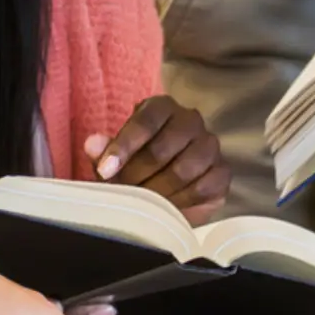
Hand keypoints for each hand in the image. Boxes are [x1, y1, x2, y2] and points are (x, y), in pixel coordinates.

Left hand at [85, 97, 228, 222]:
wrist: (170, 187)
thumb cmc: (138, 164)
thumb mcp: (117, 157)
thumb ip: (105, 151)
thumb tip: (92, 144)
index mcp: (162, 107)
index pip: (145, 121)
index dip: (123, 147)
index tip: (104, 171)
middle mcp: (190, 120)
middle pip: (162, 149)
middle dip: (137, 176)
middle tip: (122, 194)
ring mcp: (210, 145)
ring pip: (183, 170)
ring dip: (157, 192)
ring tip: (141, 204)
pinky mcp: (222, 171)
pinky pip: (202, 188)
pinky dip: (180, 202)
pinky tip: (166, 208)